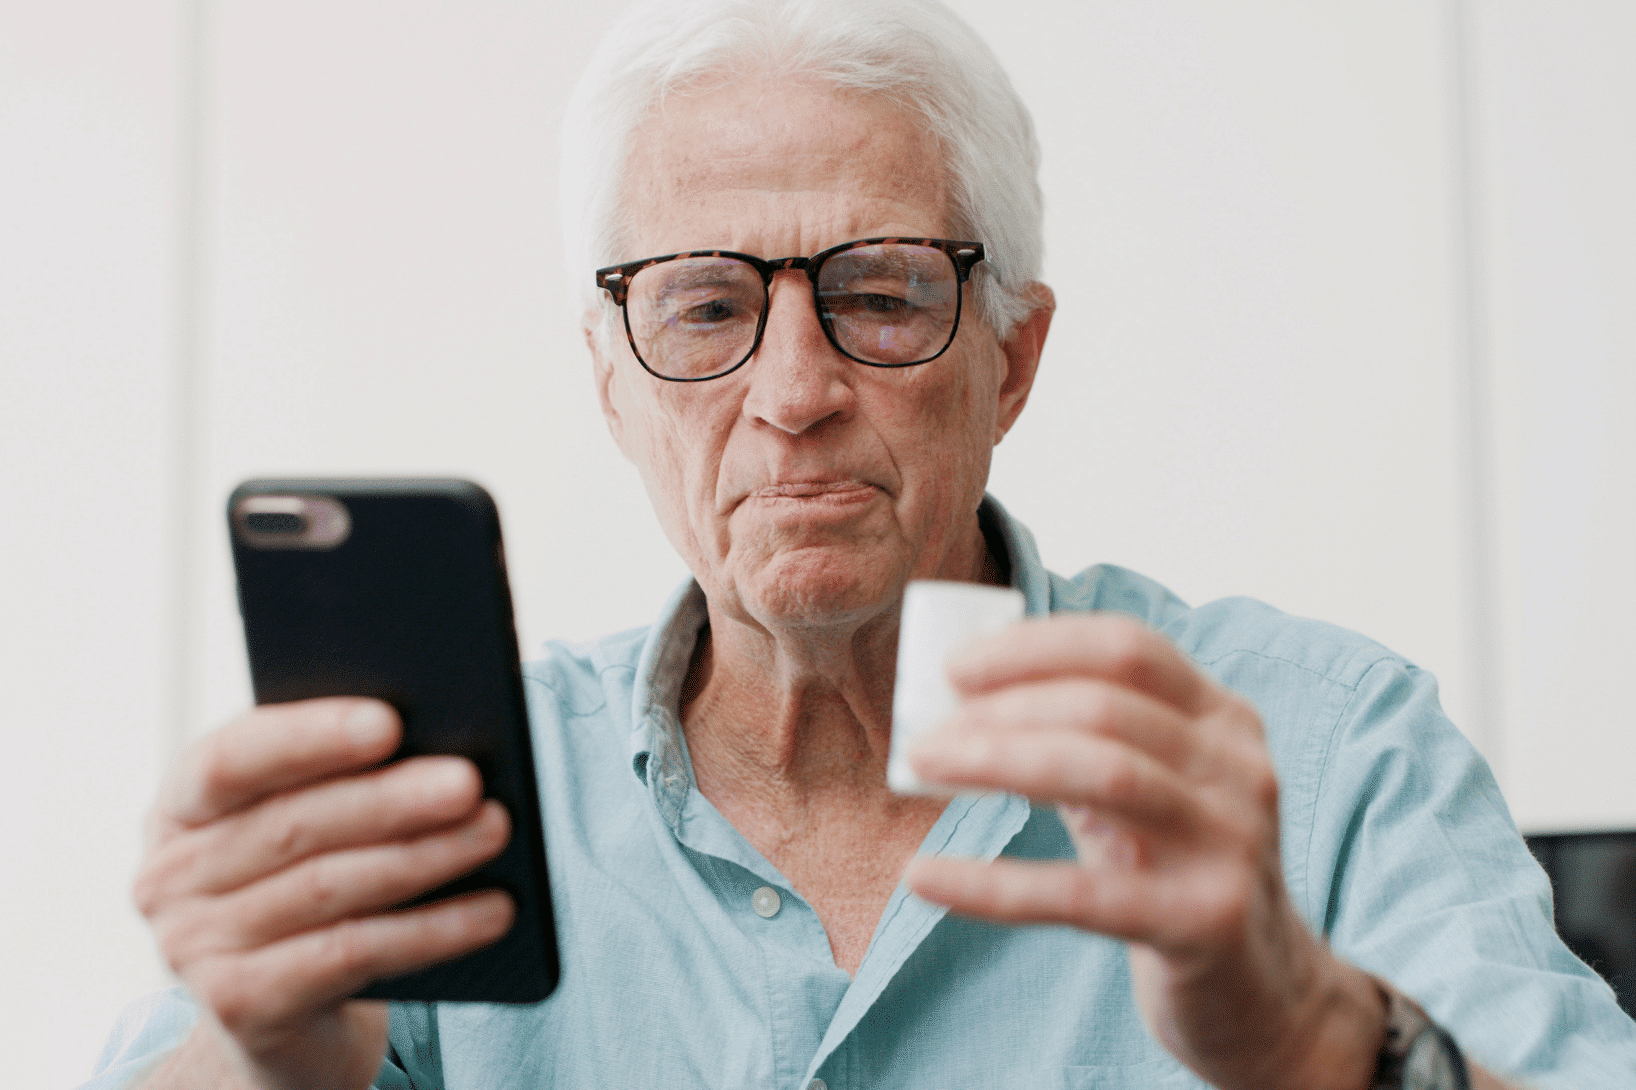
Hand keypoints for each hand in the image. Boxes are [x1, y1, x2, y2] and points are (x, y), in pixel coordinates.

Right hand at [133, 698, 513, 1089]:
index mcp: (183, 804)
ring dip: (425, 857)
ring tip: (496, 829)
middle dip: (390, 799)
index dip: (310, 738)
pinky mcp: (242, 1007)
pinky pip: (351, 955)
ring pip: (328, 889)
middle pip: (293, 826)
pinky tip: (494, 910)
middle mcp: (171, 875)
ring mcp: (194, 949)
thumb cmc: (313, 880)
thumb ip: (348, 773)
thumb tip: (448, 735)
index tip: (390, 722)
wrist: (289, 1012)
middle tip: (469, 781)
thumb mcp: (314, 821)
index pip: (233, 758)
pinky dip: (431, 930)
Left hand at [903, 614, 1384, 1089]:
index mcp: (1223, 718)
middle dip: (1001, 710)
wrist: (1263, 994)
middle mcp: (1239, 768)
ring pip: (1103, 772)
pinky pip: (1080, 896)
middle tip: (924, 734)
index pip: (1126, 648)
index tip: (955, 666)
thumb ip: (1073, 741)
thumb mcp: (1141, 791)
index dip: (1035, 648)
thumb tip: (956, 708)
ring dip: (997, 761)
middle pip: (1106, 705)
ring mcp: (1232, 842)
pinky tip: (925, 879)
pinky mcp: (1206, 920)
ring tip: (921, 769)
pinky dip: (991, 883)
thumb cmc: (1174, 871)